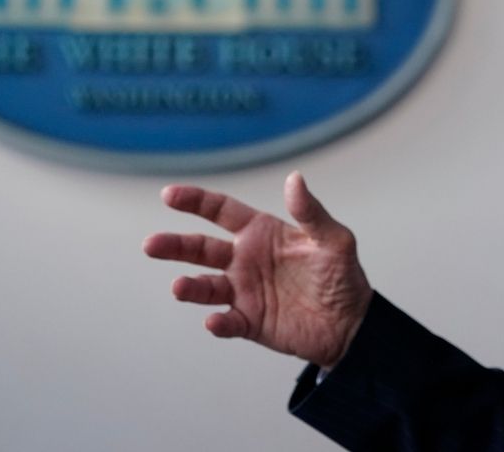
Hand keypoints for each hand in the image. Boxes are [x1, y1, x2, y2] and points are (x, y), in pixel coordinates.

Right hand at [144, 171, 371, 368]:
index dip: (195, 201)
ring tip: (179, 287)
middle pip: (200, 248)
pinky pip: (227, 322)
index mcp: (261, 233)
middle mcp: (245, 260)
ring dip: (190, 287)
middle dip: (175, 245)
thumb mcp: (334, 240)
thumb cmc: (342, 276)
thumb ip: (311, 213)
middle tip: (152, 245)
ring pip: (205, 286)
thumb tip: (294, 178)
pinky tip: (214, 321)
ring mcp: (244, 292)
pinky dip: (218, 323)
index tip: (169, 195)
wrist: (351, 324)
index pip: (220, 211)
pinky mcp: (249, 322)